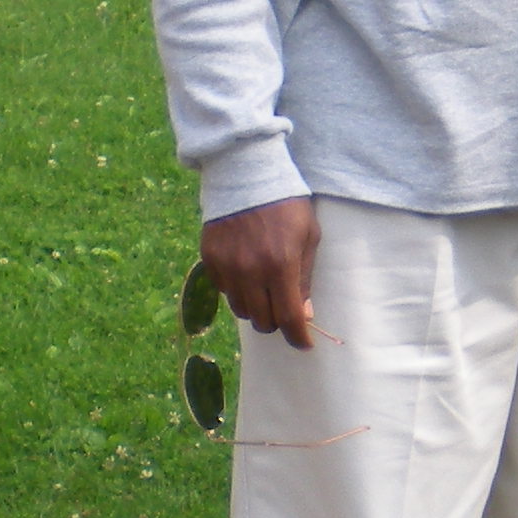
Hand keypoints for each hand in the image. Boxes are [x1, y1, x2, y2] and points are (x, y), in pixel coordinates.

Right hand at [201, 196, 321, 349]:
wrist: (246, 174)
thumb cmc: (286, 205)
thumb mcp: (308, 237)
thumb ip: (305, 278)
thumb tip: (304, 314)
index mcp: (281, 266)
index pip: (288, 318)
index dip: (298, 337)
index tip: (304, 343)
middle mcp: (251, 271)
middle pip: (262, 321)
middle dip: (277, 322)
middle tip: (283, 310)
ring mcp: (227, 266)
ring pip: (241, 310)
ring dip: (256, 307)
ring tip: (264, 290)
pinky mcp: (210, 259)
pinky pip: (223, 290)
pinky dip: (236, 289)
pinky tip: (245, 272)